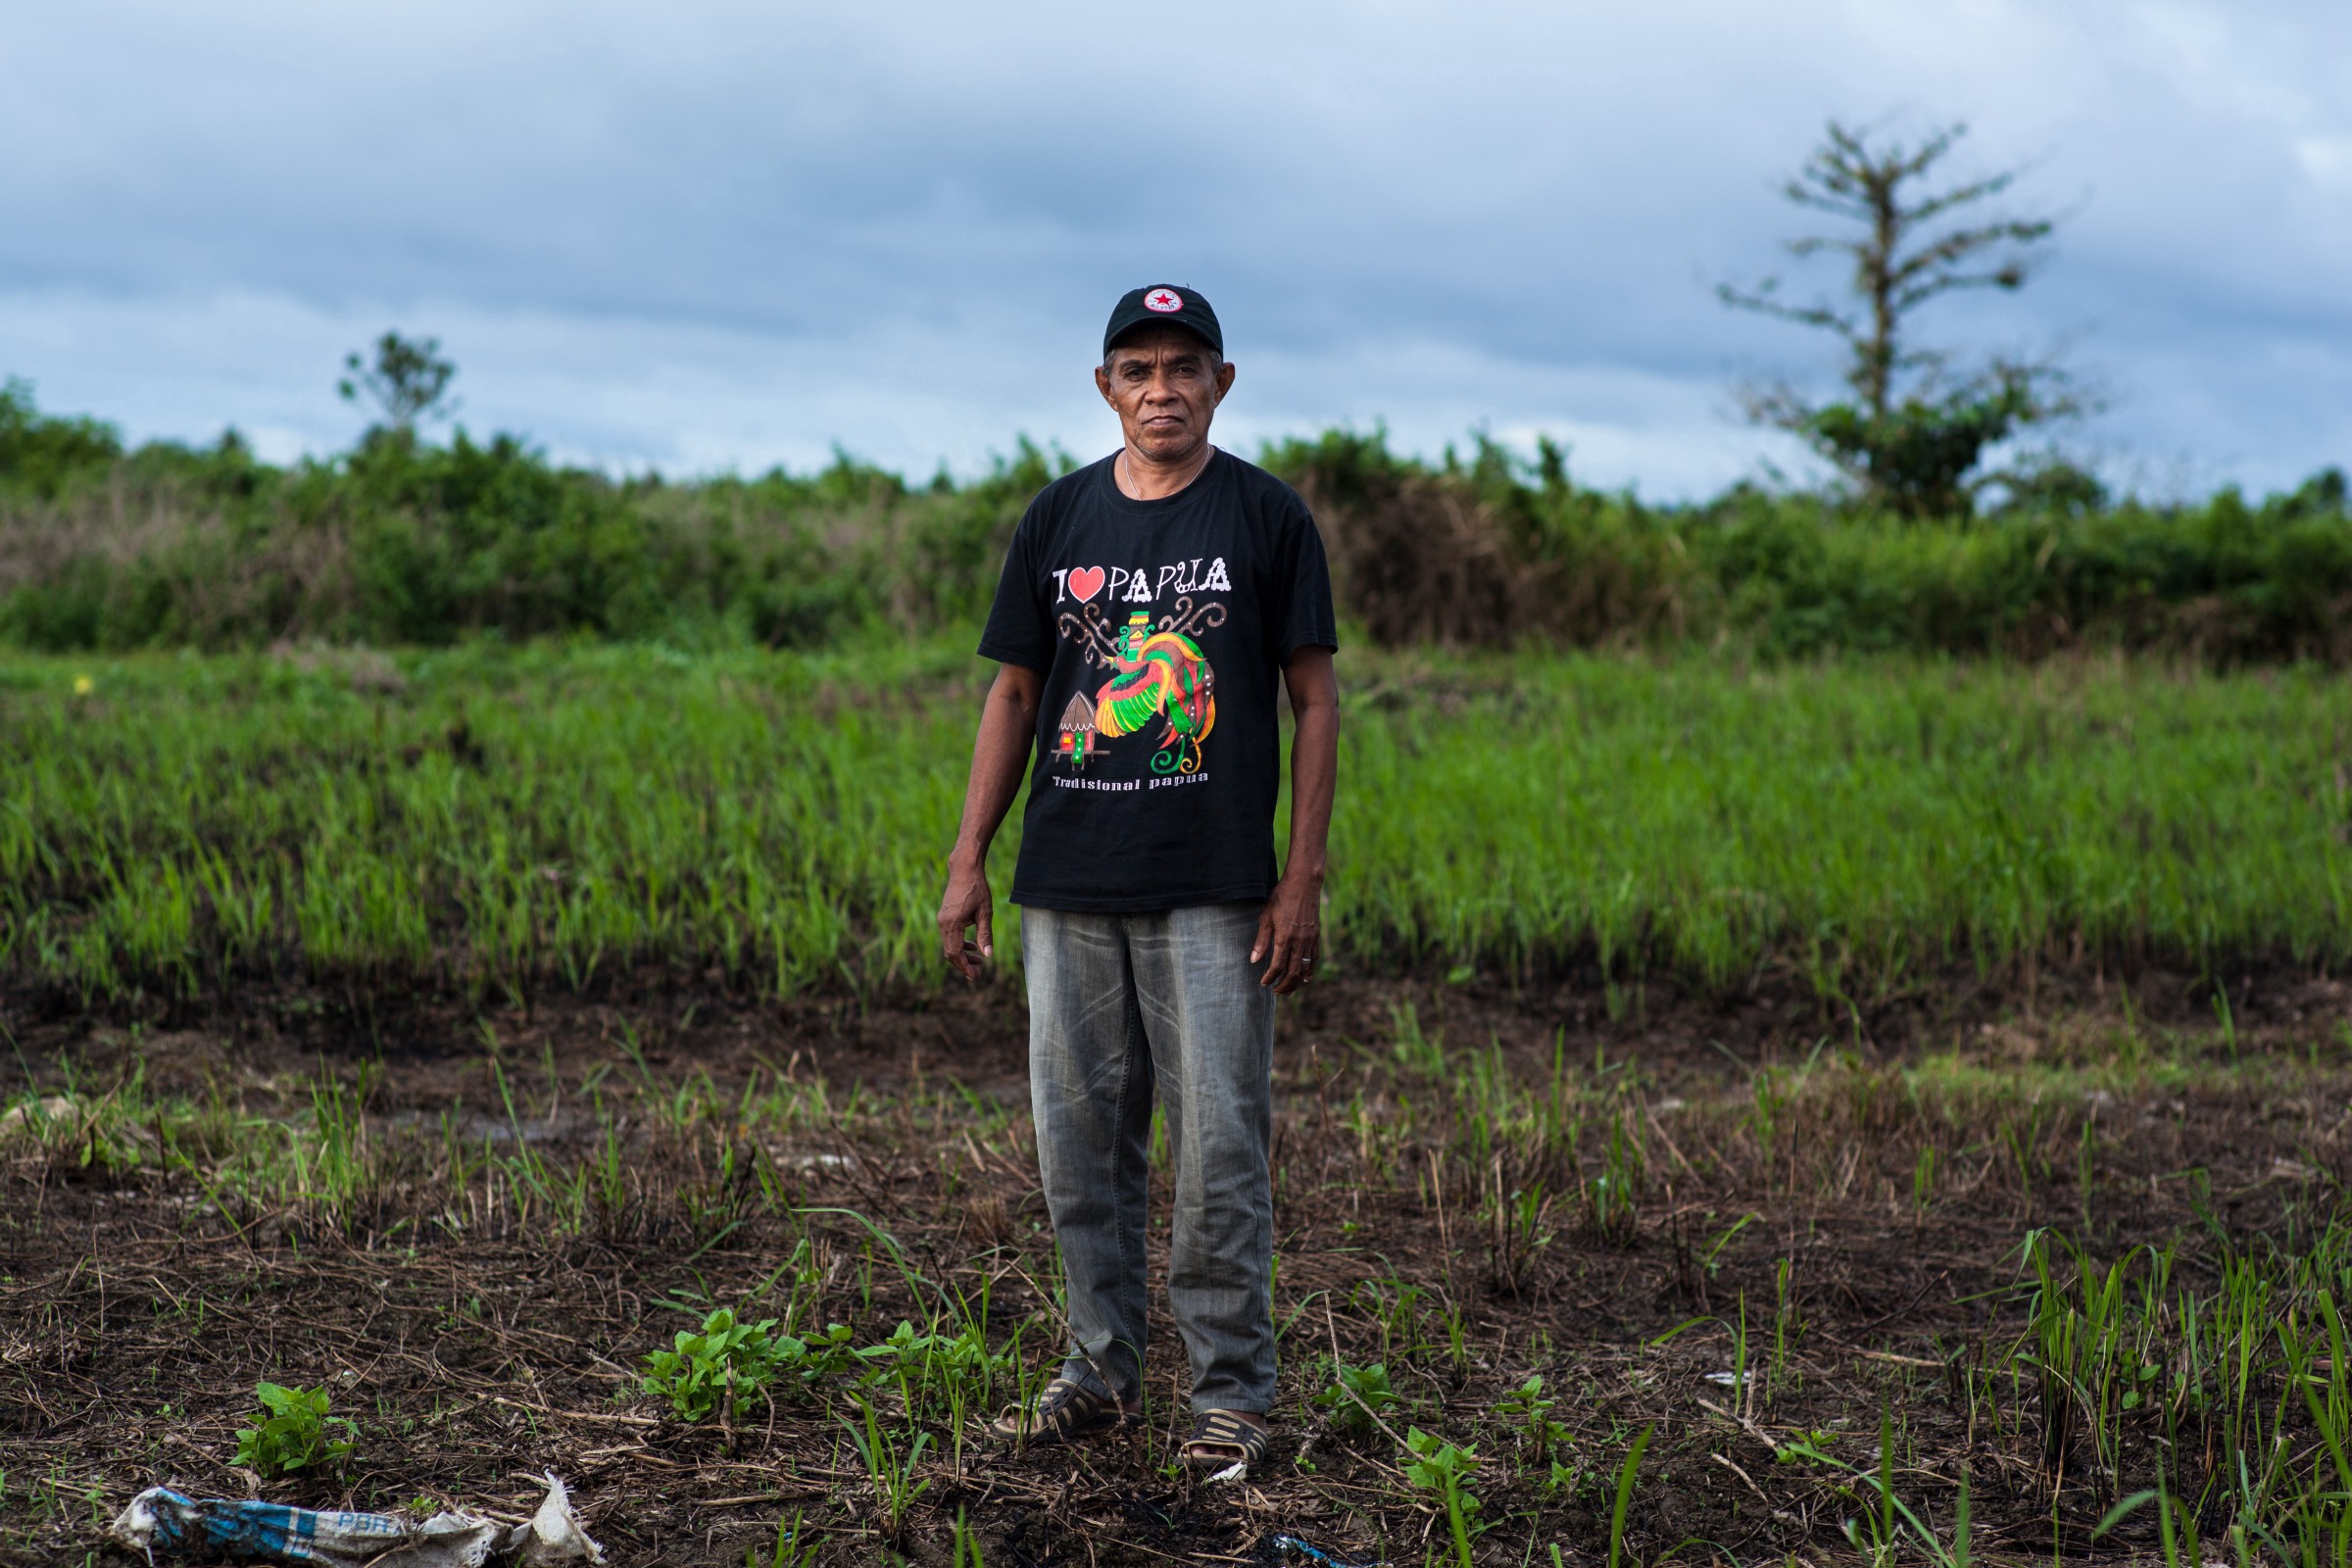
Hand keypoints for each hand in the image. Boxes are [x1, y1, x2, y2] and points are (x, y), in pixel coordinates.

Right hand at [937, 858, 994, 981]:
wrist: (964, 869)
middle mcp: (943, 923)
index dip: (964, 966)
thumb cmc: (977, 889)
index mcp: (953, 924)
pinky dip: (960, 944)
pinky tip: (972, 946)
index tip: (976, 975)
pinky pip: (949, 936)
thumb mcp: (985, 913)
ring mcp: (942, 920)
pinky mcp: (944, 916)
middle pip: (950, 952)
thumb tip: (988, 955)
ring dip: (963, 954)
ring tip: (979, 960)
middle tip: (979, 972)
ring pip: (949, 945)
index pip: (955, 953)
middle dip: (964, 964)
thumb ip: (985, 934)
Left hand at [1251, 873, 1321, 993]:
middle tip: (1276, 992)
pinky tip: (1307, 978)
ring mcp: (1310, 939)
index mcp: (1285, 937)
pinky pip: (1315, 958)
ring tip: (1288, 990)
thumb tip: (1254, 960)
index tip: (1263, 983)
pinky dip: (1311, 970)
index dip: (1270, 977)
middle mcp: (1299, 941)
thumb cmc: (1281, 897)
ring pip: (1305, 968)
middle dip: (1284, 985)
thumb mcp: (1266, 916)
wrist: (1304, 883)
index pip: (1277, 966)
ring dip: (1296, 982)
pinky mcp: (1316, 935)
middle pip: (1293, 972)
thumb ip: (1261, 940)